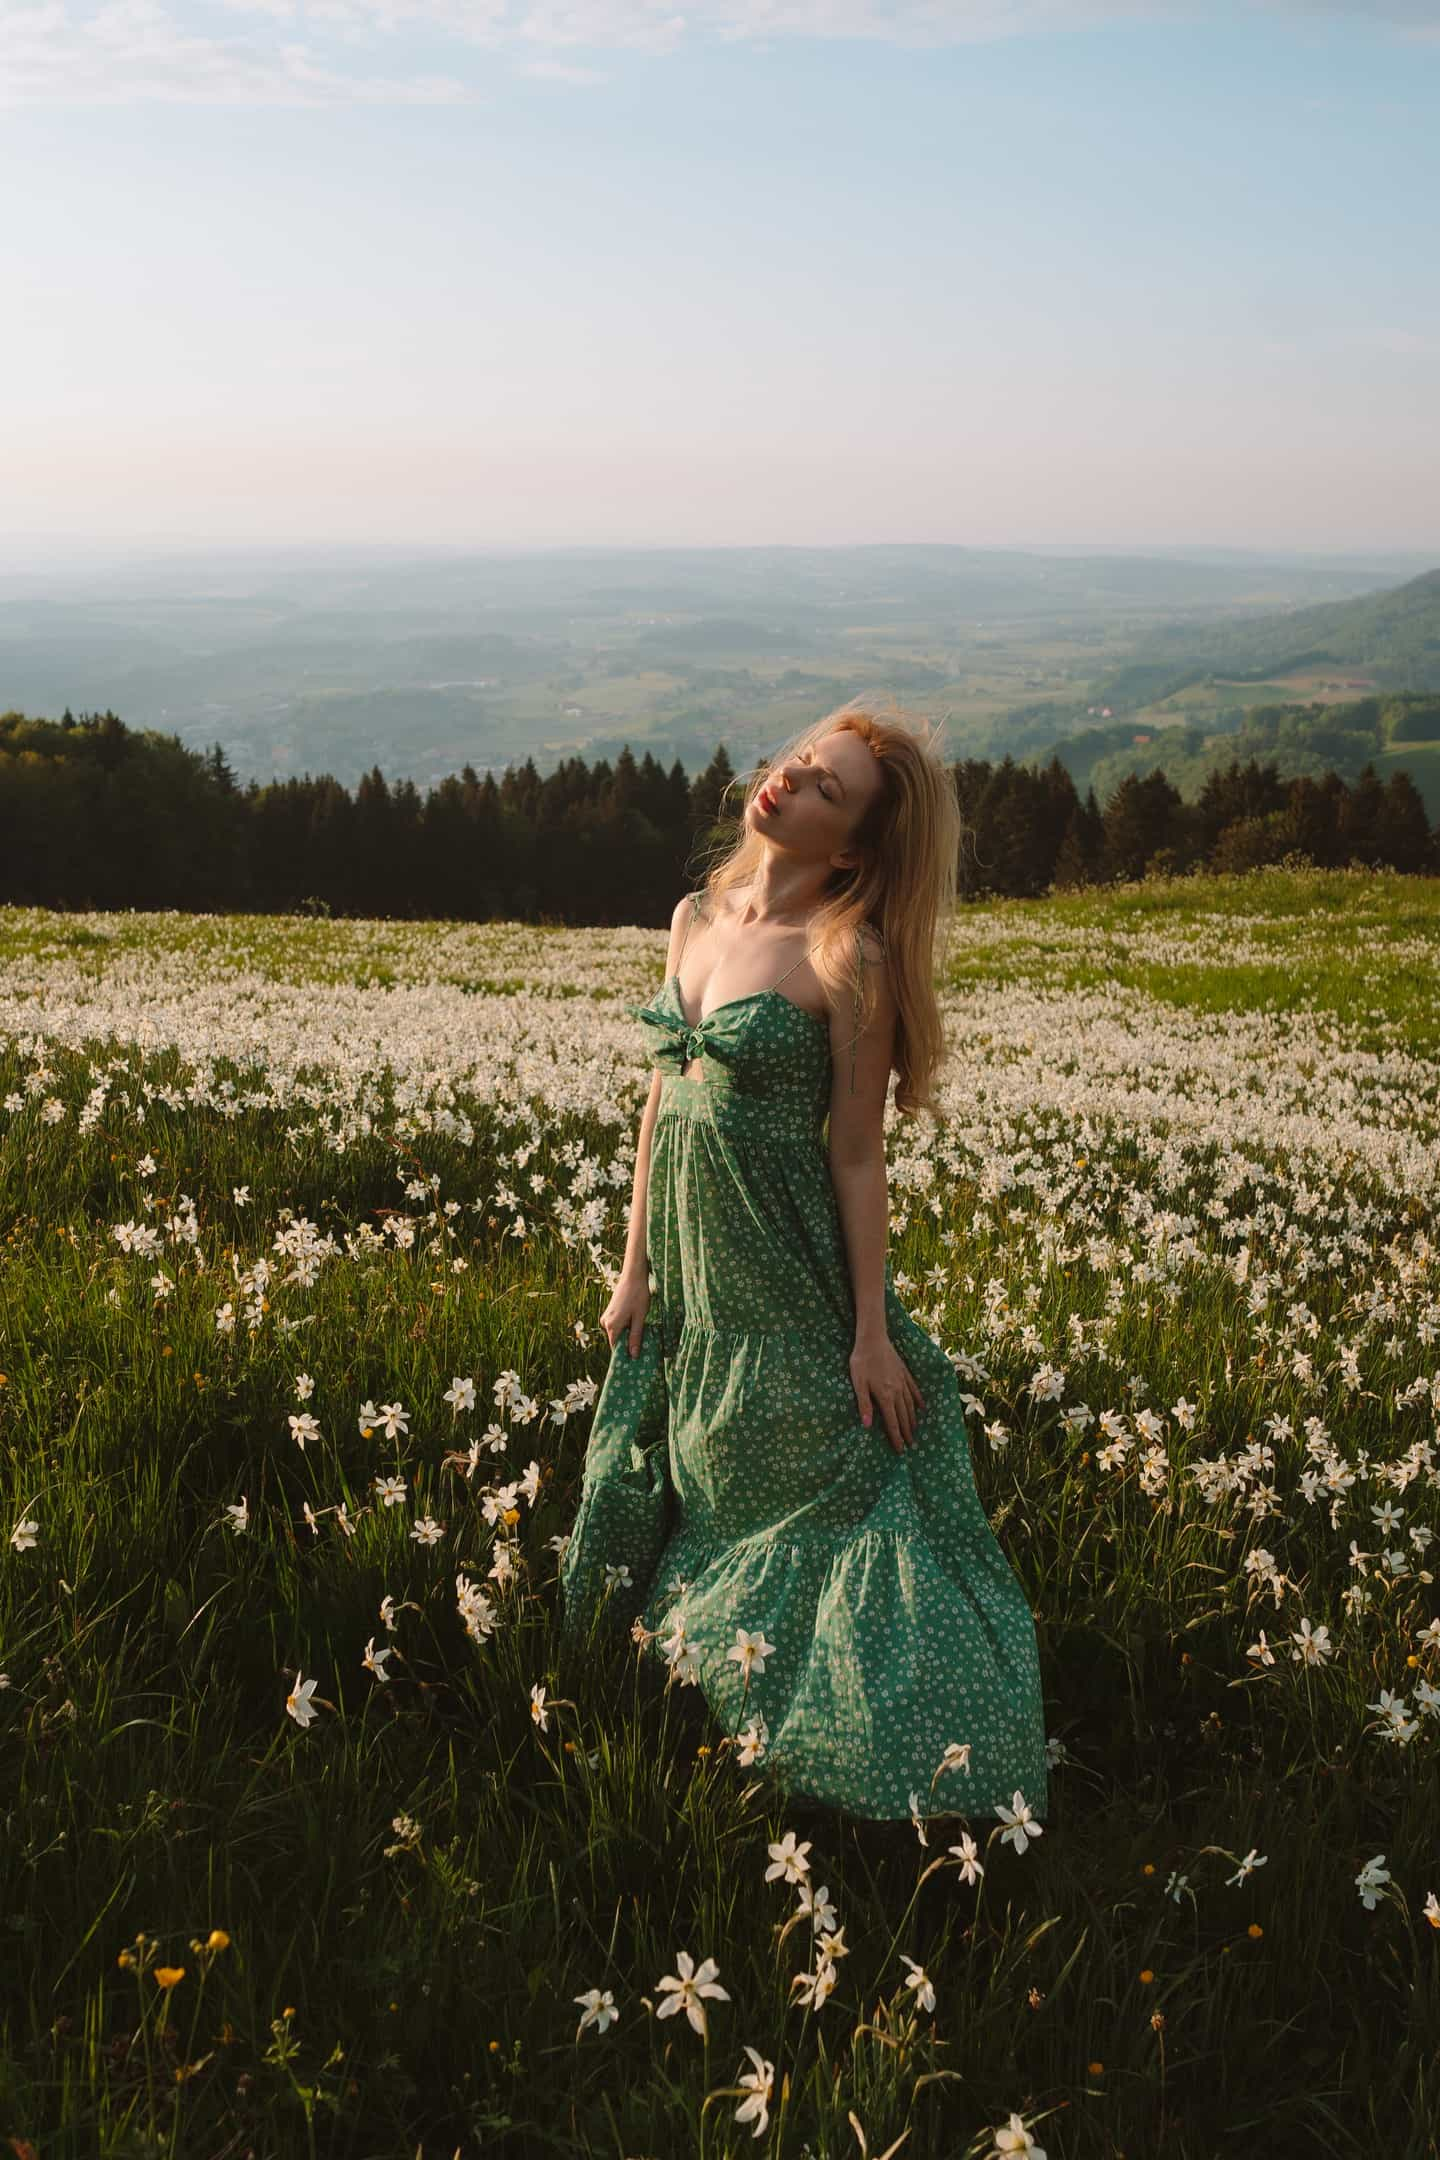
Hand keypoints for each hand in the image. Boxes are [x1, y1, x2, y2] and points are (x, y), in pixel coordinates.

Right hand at [600, 1266, 651, 1357]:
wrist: (633, 1276)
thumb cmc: (638, 1296)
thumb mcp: (640, 1318)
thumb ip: (635, 1337)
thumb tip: (633, 1355)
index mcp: (612, 1325)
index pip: (616, 1347)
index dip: (625, 1354)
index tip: (636, 1359)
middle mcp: (606, 1322)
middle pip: (617, 1340)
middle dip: (628, 1343)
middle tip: (643, 1346)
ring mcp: (606, 1316)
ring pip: (617, 1332)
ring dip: (628, 1334)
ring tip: (641, 1333)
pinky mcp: (610, 1311)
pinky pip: (617, 1324)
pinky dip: (625, 1326)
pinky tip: (636, 1323)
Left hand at [850, 1332, 924, 1451]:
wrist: (873, 1339)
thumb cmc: (861, 1361)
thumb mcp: (858, 1383)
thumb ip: (864, 1404)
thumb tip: (867, 1426)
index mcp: (885, 1396)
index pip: (892, 1421)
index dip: (896, 1437)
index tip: (900, 1450)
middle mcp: (897, 1391)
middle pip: (903, 1416)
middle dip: (906, 1432)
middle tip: (910, 1445)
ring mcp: (902, 1381)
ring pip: (910, 1405)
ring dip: (912, 1420)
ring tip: (915, 1431)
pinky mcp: (904, 1373)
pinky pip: (914, 1390)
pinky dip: (918, 1400)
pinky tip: (922, 1407)